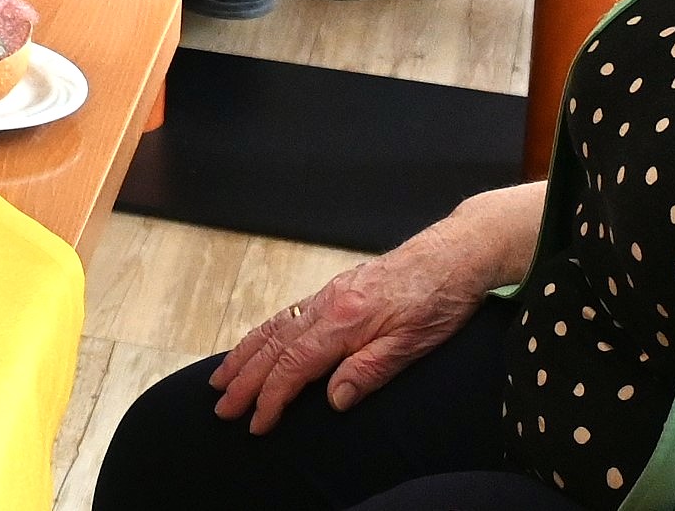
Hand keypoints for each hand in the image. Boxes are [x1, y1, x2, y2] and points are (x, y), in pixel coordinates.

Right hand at [207, 183, 540, 428]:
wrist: (452, 253)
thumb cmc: (438, 299)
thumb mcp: (413, 344)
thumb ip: (369, 371)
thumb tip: (333, 400)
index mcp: (345, 321)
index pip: (295, 365)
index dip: (271, 396)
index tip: (257, 422)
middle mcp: (327, 304)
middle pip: (274, 345)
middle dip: (244, 378)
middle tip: (221, 406)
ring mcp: (328, 294)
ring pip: (275, 326)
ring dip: (244, 354)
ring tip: (222, 377)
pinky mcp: (335, 290)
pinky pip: (287, 313)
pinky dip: (263, 332)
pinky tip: (257, 343)